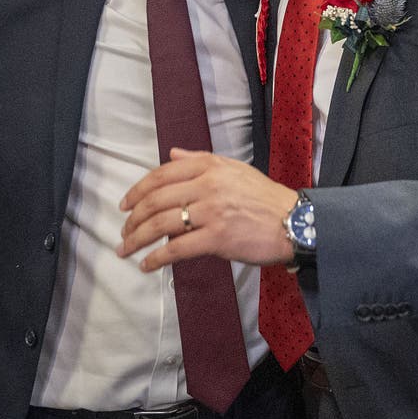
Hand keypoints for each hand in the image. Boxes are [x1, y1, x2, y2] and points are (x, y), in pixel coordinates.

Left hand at [117, 148, 299, 270]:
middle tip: (123, 232)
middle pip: (156, 200)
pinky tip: (147, 265)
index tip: (125, 205)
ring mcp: (212, 212)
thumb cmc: (263, 197)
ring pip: (162, 224)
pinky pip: (177, 249)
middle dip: (133, 219)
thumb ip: (200, 160)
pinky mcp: (217, 238)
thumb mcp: (233, 168)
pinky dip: (157, 258)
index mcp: (209, 166)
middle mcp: (208, 185)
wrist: (294, 221)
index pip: (161, 175)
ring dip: (138, 239)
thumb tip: (172, 153)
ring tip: (126, 250)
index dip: (137, 191)